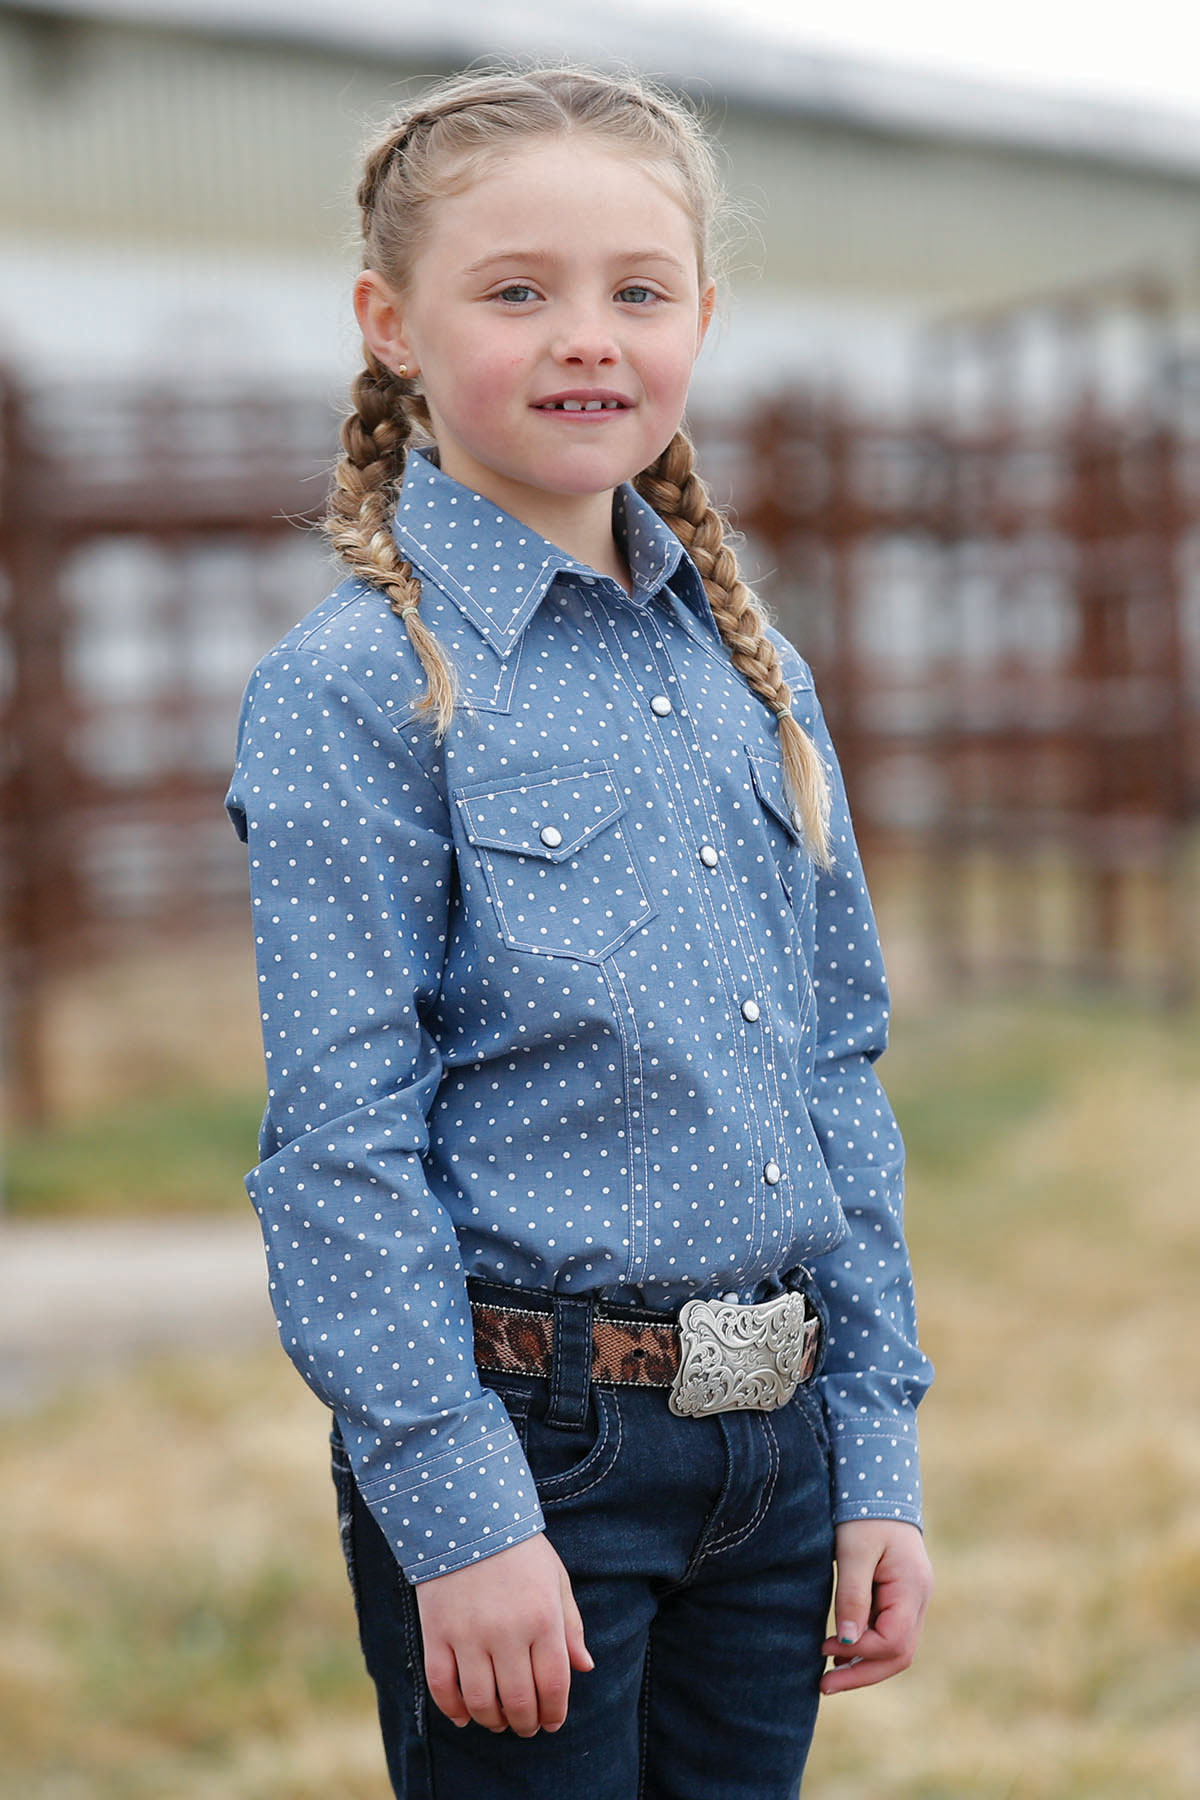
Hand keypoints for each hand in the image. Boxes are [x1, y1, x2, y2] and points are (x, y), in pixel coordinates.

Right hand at [415, 1532, 592, 1735]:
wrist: (467, 1515)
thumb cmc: (519, 1549)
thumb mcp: (555, 1579)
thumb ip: (571, 1625)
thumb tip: (585, 1667)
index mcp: (543, 1618)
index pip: (554, 1685)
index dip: (555, 1712)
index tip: (552, 1723)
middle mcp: (507, 1632)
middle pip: (518, 1700)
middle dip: (525, 1723)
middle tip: (526, 1727)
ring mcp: (468, 1635)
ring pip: (481, 1701)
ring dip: (492, 1721)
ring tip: (498, 1722)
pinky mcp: (436, 1633)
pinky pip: (442, 1686)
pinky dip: (453, 1709)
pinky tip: (464, 1716)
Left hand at [820, 1519, 932, 1694]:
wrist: (878, 1485)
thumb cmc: (864, 1513)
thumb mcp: (853, 1551)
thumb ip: (852, 1596)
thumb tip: (846, 1643)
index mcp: (913, 1587)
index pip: (894, 1642)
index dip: (860, 1652)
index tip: (826, 1647)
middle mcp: (919, 1598)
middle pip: (899, 1654)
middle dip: (862, 1672)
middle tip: (823, 1686)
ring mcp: (913, 1598)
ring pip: (896, 1648)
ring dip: (864, 1663)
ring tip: (828, 1677)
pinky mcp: (900, 1595)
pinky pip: (889, 1632)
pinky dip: (867, 1646)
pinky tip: (841, 1652)